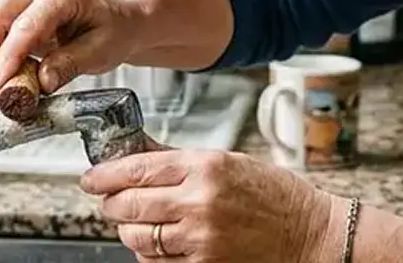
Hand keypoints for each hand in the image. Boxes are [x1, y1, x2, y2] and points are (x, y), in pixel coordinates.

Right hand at [0, 0, 142, 96]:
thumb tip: (41, 82)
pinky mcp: (8, 13)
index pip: (24, 26)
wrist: (117, 22)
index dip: (7, 59)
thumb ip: (71, 63)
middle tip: (3, 97)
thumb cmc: (113, 30)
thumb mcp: (103, 50)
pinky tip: (10, 76)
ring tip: (9, 89)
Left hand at [81, 146, 336, 261]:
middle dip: (112, 204)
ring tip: (135, 223)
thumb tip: (137, 151)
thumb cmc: (275, 196)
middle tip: (110, 201)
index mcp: (206, 166)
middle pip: (129, 204)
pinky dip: (149, 254)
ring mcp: (201, 237)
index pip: (137, 168)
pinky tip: (159, 243)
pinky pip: (157, 262)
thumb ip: (178, 160)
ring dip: (128, 231)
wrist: (310, 235)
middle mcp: (200, 200)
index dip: (105, 174)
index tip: (92, 178)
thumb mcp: (227, 163)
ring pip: (136, 237)